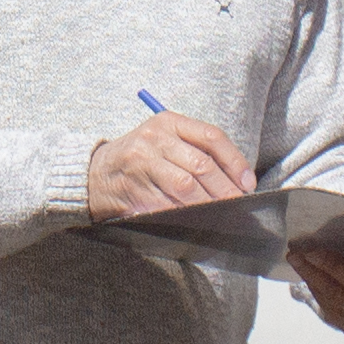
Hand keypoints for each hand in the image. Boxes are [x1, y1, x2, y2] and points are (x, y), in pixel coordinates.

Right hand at [86, 110, 254, 217]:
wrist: (95, 173)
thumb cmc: (140, 158)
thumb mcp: (164, 140)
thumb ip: (196, 151)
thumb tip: (236, 180)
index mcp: (168, 122)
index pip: (211, 137)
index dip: (235, 162)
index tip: (247, 183)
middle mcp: (155, 139)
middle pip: (202, 165)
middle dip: (225, 189)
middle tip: (237, 204)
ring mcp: (142, 163)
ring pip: (187, 187)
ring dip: (209, 205)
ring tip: (221, 214)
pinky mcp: (135, 189)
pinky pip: (168, 206)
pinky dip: (186, 215)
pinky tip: (197, 220)